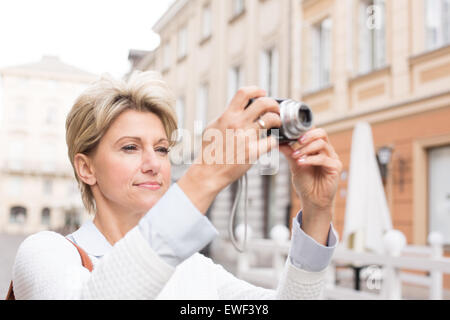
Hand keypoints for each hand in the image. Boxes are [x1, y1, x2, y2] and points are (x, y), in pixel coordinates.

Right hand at [178, 86, 280, 213]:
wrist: (208, 172)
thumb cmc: (210, 152)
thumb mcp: (213, 128)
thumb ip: (225, 117)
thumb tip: (236, 109)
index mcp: (227, 116)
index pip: (244, 93)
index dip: (256, 90)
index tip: (262, 92)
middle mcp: (237, 124)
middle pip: (263, 103)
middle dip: (273, 104)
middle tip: (275, 109)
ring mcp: (246, 137)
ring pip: (271, 119)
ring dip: (277, 120)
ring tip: (277, 124)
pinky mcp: (253, 151)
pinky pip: (271, 140)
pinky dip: (273, 140)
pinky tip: (270, 142)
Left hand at [279, 128, 341, 244]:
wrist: (312, 200)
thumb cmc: (305, 183)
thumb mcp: (294, 165)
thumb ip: (289, 153)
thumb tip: (278, 141)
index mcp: (318, 148)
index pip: (315, 131)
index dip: (304, 130)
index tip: (291, 133)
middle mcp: (327, 151)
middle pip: (321, 133)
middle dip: (307, 136)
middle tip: (296, 142)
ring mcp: (332, 158)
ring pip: (322, 144)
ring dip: (306, 149)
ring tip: (295, 156)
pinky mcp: (335, 167)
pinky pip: (324, 159)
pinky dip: (311, 159)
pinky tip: (301, 163)